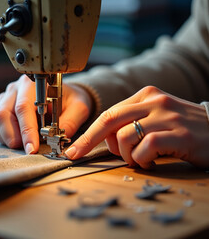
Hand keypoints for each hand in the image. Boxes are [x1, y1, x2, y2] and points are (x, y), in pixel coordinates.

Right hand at [0, 75, 92, 153]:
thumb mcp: (79, 108)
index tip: (32, 148)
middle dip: (14, 137)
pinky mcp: (3, 110)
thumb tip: (58, 138)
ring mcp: (6, 99)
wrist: (66, 96)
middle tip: (29, 151)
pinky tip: (22, 141)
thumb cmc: (70, 100)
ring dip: (10, 138)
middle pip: (3, 114)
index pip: (23, 107)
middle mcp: (16, 89)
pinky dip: (7, 138)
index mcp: (33, 84)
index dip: (26, 130)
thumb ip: (71, 121)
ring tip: (28, 145)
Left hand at [65, 86, 208, 168]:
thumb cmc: (181, 128)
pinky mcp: (178, 134)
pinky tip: (151, 161)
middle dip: (88, 141)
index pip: (108, 113)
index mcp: (145, 95)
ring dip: (125, 155)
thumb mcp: (154, 118)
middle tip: (77, 155)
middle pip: (109, 120)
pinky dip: (142, 160)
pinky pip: (144, 148)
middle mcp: (154, 101)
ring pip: (124, 137)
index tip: (74, 148)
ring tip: (138, 159)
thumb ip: (130, 123)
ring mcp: (167, 116)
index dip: (88, 133)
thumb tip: (104, 140)